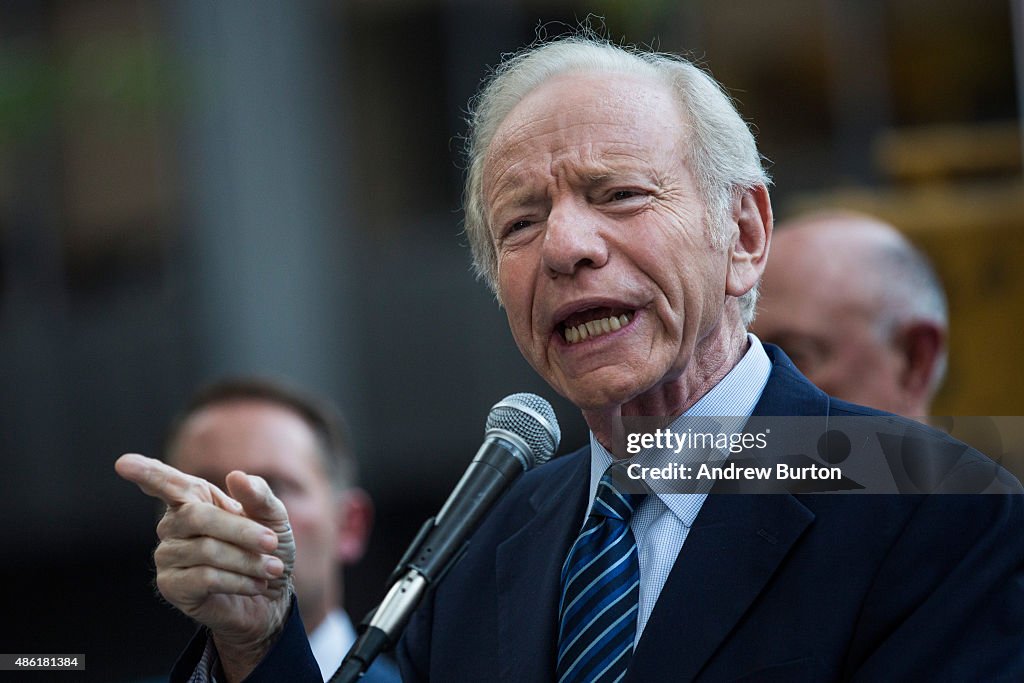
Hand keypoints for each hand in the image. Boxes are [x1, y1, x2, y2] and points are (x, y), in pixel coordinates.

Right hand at [115, 453, 295, 680]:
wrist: (271, 596)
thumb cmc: (267, 549)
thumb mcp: (273, 518)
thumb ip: (258, 496)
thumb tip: (235, 476)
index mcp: (195, 499)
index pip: (166, 482)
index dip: (146, 473)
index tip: (123, 463)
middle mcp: (173, 524)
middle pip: (197, 516)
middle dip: (240, 530)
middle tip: (271, 543)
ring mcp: (168, 555)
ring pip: (206, 550)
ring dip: (246, 560)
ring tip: (271, 569)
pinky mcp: (171, 586)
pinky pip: (205, 578)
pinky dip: (238, 581)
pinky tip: (255, 584)